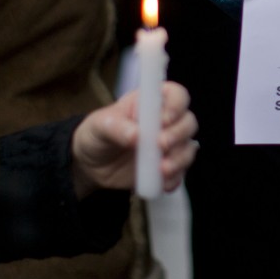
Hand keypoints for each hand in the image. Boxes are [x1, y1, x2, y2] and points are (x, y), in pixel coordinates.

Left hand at [70, 82, 197, 197]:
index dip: (177, 105)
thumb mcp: (99, 126)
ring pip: (188, 148)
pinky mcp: (166, 167)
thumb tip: (137, 135)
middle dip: (179, 134)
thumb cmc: (96, 134)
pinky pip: (180, 173)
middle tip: (161, 145)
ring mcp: (168, 146)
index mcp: (151, 103)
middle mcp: (165, 122)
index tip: (164, 120)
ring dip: (180, 159)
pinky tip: (161, 183)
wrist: (91, 165)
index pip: (176, 95)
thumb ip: (117, 127)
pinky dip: (174, 179)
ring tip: (162, 169)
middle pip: (188, 122)